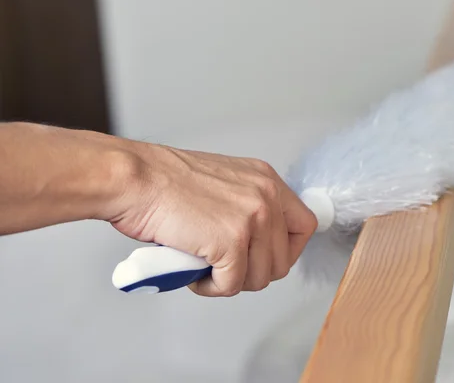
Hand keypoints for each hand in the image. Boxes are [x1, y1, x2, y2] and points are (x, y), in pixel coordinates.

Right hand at [108, 142, 317, 296]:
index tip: (264, 257)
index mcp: (266, 180)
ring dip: (231, 281)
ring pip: (260, 277)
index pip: (305, 225)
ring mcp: (251, 219)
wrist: (135, 179)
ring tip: (206, 267)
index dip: (287, 250)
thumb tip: (256, 241)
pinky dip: (211, 288)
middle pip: (284, 260)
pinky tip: (194, 272)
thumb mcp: (224, 182)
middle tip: (225, 267)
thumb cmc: (164, 182)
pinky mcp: (231, 242)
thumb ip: (247, 205)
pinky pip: (232, 286)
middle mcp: (266, 196)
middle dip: (253, 272)